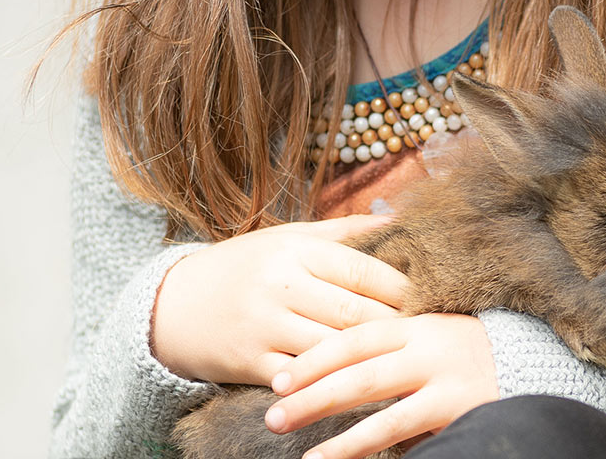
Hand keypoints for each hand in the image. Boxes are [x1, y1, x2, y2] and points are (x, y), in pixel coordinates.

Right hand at [152, 215, 408, 384]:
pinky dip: (333, 383)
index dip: (403, 286)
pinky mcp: (251, 363)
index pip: (362, 269)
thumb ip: (344, 231)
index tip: (433, 297)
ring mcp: (264, 326)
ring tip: (406, 361)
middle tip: (431, 334)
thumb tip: (401, 219)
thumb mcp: (288, 237)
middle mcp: (281, 285)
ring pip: (332, 347)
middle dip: (396, 325)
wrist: (171, 306)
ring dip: (371, 358)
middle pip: (354, 311)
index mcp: (295, 249)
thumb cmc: (245, 266)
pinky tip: (360, 386)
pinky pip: (303, 378)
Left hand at [264, 313, 498, 458]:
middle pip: (353, 361)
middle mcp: (425, 343)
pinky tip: (328, 457)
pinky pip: (395, 425)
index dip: (315, 356)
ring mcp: (440, 373)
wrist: (541, 369)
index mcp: (416, 323)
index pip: (354, 334)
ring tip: (283, 429)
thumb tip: (341, 357)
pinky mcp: (454, 404)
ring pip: (368, 390)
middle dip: (307, 386)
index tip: (278, 376)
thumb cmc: (477, 360)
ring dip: (321, 412)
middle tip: (271, 409)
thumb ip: (397, 345)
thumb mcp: (438, 340)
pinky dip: (357, 443)